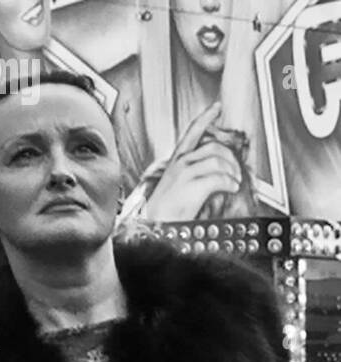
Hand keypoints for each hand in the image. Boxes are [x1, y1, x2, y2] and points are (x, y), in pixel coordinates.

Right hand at [142, 104, 241, 221]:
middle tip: (236, 170)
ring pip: (218, 161)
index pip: (191, 133)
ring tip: (234, 182)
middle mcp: (180, 164)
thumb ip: (191, 173)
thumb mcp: (174, 186)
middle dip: (230, 157)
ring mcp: (185, 174)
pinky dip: (230, 183)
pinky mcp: (192, 186)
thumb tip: (215, 170)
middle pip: (213, 147)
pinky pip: (220, 178)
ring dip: (232, 171)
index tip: (217, 107)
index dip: (205, 118)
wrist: (152, 228)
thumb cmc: (164, 212)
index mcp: (175, 163)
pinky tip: (231, 188)